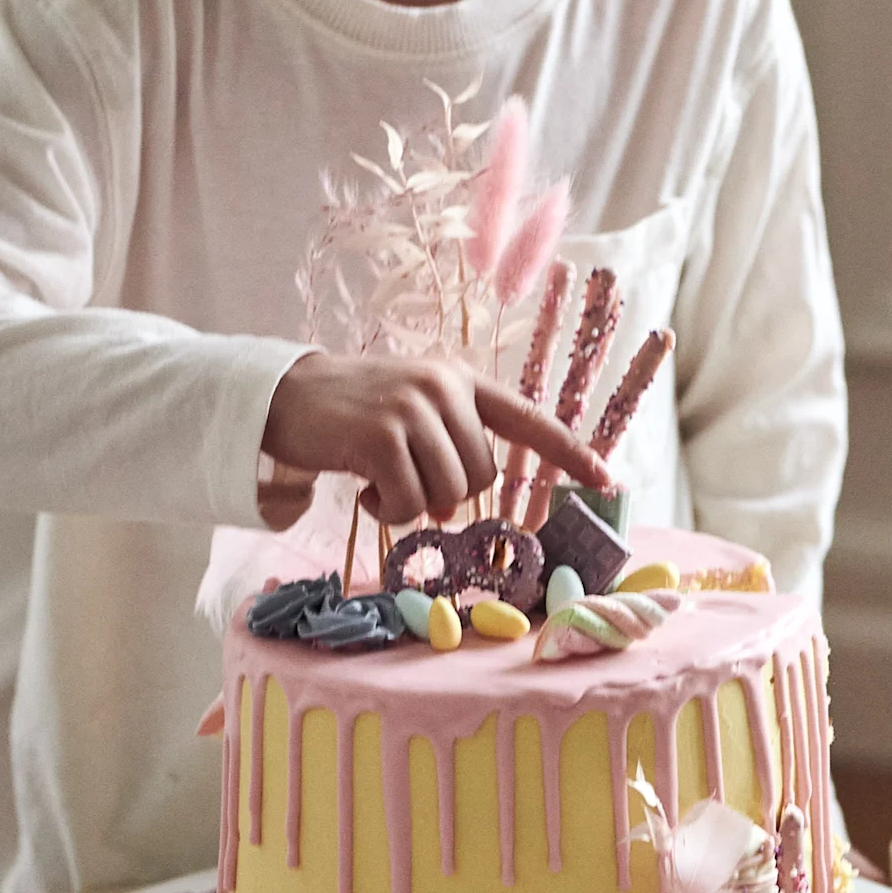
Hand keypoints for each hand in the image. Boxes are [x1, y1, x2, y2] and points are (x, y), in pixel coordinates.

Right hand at [260, 353, 610, 529]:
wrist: (285, 397)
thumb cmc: (353, 413)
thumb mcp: (411, 410)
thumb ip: (450, 440)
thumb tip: (466, 501)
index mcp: (460, 380)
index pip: (528, 418)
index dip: (569, 452)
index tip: (606, 478)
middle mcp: (442, 387)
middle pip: (481, 476)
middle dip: (446, 494)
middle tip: (404, 478)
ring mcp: (412, 409)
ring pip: (449, 494)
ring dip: (414, 505)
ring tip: (381, 479)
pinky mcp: (380, 437)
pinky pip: (409, 504)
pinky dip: (388, 511)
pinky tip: (364, 487)